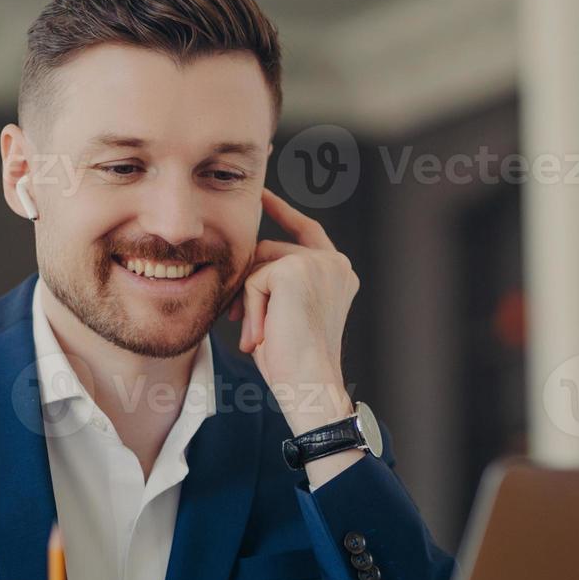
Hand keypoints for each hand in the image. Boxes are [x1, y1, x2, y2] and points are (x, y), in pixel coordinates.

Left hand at [230, 188, 358, 435]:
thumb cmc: (294, 362)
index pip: (305, 229)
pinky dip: (249, 309)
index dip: (282, 211)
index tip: (262, 195)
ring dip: (248, 303)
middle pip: (267, 250)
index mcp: (338, 272)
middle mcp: (334, 263)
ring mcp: (318, 263)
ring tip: (261, 335)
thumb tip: (247, 262)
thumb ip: (277, 282)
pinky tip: (264, 332)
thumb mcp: (287, 312)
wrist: (309, 385)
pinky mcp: (297, 268)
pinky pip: (252, 280)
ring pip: (257, 266)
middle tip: (241, 324)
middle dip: (247, 286)